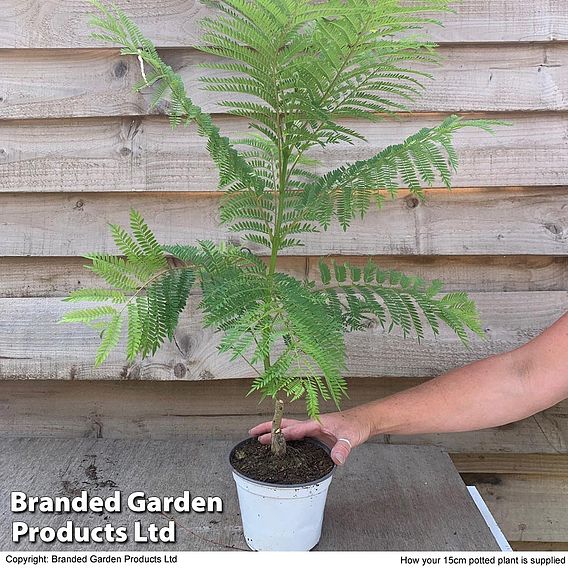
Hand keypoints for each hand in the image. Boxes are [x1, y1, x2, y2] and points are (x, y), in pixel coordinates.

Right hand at [248, 409, 371, 465]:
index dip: (280, 435)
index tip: (266, 439)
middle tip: (252, 433)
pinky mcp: (316, 433)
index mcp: (316, 423)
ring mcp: (313, 428)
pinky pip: (296, 434)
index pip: (294, 430)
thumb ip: (343, 448)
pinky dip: (285, 437)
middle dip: (269, 428)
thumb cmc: (356, 425)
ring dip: (274, 431)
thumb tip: (337, 459)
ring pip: (289, 428)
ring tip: (259, 437)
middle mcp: (311, 424)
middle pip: (286, 425)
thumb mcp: (351, 438)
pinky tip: (281, 444)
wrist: (363, 421)